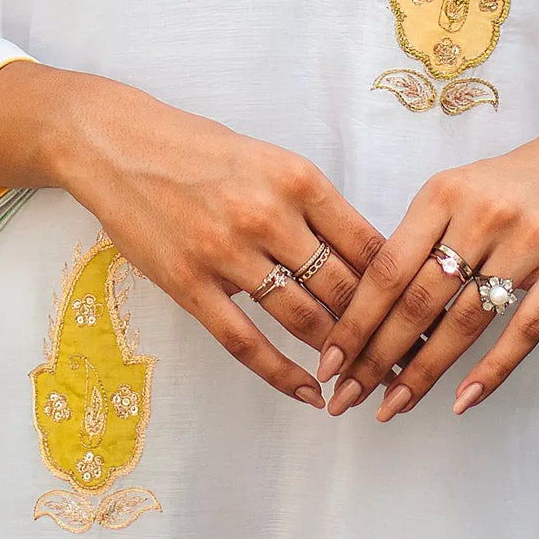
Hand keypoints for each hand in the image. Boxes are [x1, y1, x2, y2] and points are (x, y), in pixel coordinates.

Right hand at [54, 72, 383, 408]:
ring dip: (337, 354)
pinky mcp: (190, 285)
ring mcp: (227, 253)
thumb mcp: (269, 159)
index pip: (367, 243)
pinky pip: (245, 342)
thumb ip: (313, 205)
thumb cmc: (199, 149)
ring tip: (364, 380)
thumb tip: (366, 257)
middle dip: (379, 330)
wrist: (119, 145)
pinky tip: (309, 393)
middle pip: (342, 287)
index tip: (419, 314)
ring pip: (302, 318)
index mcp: (297, 178)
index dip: (400, 285)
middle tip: (404, 359)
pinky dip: (282, 375)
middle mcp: (268, 215)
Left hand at [317, 114, 538, 421]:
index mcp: (444, 193)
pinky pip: (524, 330)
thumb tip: (369, 304)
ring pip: (465, 322)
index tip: (329, 360)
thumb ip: (420, 236)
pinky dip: (491, 370)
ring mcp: (528, 243)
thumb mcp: (457, 189)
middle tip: (347, 396)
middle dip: (377, 356)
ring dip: (424, 372)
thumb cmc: (512, 183)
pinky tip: (462, 400)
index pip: (388, 267)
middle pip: (420, 300)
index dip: (356, 319)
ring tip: (393, 405)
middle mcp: (482, 216)